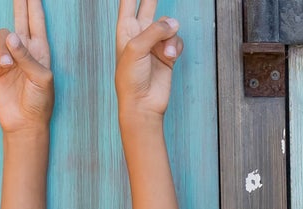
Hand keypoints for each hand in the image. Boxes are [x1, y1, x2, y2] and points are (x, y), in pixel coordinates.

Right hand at [0, 0, 53, 137]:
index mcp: (40, 51)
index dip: (33, 5)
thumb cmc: (39, 102)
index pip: (36, 21)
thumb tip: (11, 36)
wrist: (25, 123)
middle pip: (19, 20)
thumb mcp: (41, 78)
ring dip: (3, 48)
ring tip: (8, 66)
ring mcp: (9, 59)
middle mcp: (23, 51)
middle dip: (18, 5)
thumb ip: (27, 56)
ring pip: (1, 36)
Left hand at [116, 0, 181, 119]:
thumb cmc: (130, 79)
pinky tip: (170, 57)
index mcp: (125, 29)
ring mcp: (155, 44)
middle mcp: (140, 34)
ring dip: (170, 35)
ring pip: (168, 26)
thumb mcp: (136, 49)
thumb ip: (154, 31)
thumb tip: (174, 23)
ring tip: (166, 51)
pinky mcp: (167, 54)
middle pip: (148, 6)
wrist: (142, 104)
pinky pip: (176, 41)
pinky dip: (175, 47)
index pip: (128, 3)